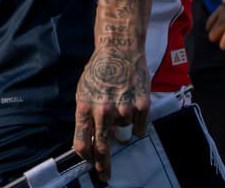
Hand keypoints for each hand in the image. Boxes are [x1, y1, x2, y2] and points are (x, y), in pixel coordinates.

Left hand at [73, 47, 149, 180]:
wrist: (119, 50)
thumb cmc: (99, 71)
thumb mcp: (84, 91)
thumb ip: (87, 115)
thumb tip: (89, 140)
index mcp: (84, 106)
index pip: (82, 141)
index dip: (85, 157)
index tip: (89, 165)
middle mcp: (103, 110)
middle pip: (103, 147)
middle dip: (103, 166)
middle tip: (105, 177)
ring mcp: (124, 109)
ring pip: (124, 134)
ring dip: (122, 128)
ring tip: (120, 106)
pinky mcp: (142, 106)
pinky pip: (140, 128)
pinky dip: (137, 124)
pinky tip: (134, 108)